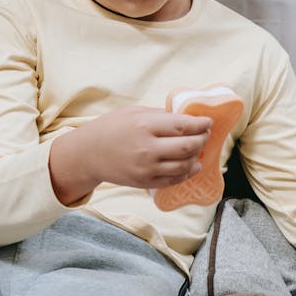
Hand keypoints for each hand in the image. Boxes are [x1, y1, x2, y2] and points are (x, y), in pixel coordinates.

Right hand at [48, 107, 211, 204]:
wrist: (88, 154)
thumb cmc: (110, 128)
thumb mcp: (133, 112)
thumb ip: (160, 115)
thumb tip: (186, 116)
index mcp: (144, 126)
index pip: (183, 125)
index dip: (201, 124)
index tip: (208, 122)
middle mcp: (147, 148)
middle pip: (188, 146)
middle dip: (202, 139)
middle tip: (204, 134)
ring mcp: (147, 168)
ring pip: (185, 165)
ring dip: (197, 157)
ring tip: (197, 149)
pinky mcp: (145, 182)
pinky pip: (174, 179)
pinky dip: (187, 173)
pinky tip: (192, 165)